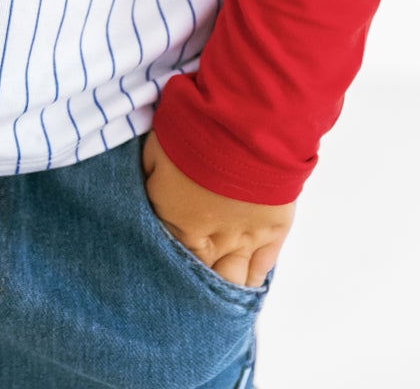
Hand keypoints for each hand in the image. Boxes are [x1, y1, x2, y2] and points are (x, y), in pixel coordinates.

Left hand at [141, 129, 295, 288]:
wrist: (243, 123)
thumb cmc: (192, 131)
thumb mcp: (155, 152)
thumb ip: (151, 181)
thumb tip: (147, 193)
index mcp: (176, 225)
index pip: (166, 258)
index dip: (161, 262)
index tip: (157, 265)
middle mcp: (210, 242)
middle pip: (199, 278)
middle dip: (191, 286)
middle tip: (186, 290)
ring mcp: (243, 239)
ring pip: (232, 281)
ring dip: (223, 288)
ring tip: (216, 298)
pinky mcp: (272, 231)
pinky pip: (262, 268)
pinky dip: (253, 280)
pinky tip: (245, 286)